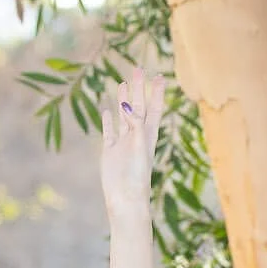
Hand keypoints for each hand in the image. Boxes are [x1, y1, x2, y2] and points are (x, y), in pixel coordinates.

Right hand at [99, 67, 166, 218]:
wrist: (125, 198)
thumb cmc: (136, 177)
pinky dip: (108, 119)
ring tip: (122, 83)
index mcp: (148, 135)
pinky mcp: (110, 151)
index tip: (159, 75)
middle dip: (139, 88)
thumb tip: (128, 104)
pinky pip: (109, 130)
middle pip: (138, 106)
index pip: (153, 108)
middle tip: (137, 69)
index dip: (156, 92)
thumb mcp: (139, 147)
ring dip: (123, 99)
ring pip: (123, 115)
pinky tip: (107, 110)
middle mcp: (137, 137)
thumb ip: (135, 125)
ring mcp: (123, 143)